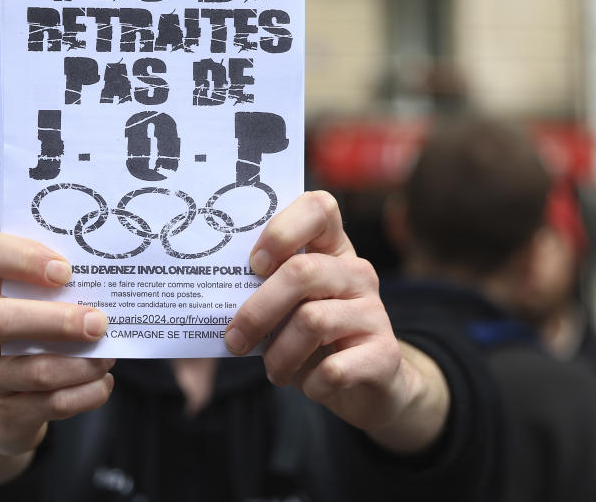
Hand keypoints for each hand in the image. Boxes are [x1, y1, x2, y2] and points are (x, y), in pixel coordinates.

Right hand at [0, 233, 114, 484]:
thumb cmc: (26, 336)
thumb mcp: (28, 305)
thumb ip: (57, 290)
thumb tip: (112, 283)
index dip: (22, 258)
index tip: (64, 271)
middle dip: (57, 320)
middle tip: (98, 322)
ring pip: (35, 370)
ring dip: (82, 363)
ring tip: (108, 355)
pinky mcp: (6, 414)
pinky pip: (54, 404)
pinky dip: (87, 393)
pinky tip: (102, 382)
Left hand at [223, 191, 449, 452]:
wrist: (371, 387)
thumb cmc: (312, 340)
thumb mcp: (288, 308)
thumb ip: (264, 292)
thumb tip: (210, 297)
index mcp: (333, 250)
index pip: (318, 208)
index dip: (281, 231)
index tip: (253, 264)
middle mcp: (357, 273)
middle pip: (301, 272)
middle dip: (257, 311)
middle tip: (235, 339)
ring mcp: (375, 312)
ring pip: (312, 321)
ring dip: (279, 355)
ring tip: (274, 370)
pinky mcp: (385, 355)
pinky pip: (334, 369)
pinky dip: (310, 383)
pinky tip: (309, 385)